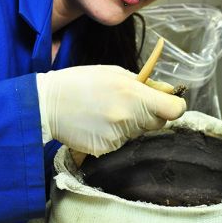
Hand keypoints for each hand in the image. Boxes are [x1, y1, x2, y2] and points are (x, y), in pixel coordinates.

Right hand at [36, 65, 185, 156]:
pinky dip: (115, 134)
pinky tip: (99, 123)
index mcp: (134, 94)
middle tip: (130, 103)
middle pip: (159, 123)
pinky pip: (122, 142)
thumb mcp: (114, 73)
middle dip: (151, 114)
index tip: (167, 102)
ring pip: (139, 133)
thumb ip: (144, 83)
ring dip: (131, 124)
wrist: (46, 105)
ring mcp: (118, 136)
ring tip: (107, 112)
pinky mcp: (107, 149)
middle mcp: (129, 118)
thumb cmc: (80, 82)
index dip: (174, 105)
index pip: (174, 109)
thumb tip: (168, 90)